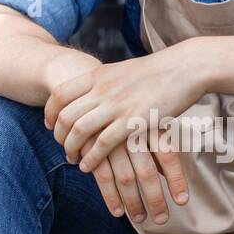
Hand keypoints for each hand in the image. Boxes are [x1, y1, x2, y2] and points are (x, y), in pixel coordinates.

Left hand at [44, 41, 208, 221]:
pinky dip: (91, 158)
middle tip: (61, 146)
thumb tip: (91, 90)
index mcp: (97, 74)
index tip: (49, 125)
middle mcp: (102, 89)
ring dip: (71, 148)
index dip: (49, 112)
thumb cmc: (156, 71)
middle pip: (66, 115)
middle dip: (59, 135)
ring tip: (72, 159)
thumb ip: (104, 81)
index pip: (60, 93)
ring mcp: (117, 105)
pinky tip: (88, 166)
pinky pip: (103, 144)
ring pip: (80, 130)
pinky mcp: (134, 121)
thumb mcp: (121, 70)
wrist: (185, 67)